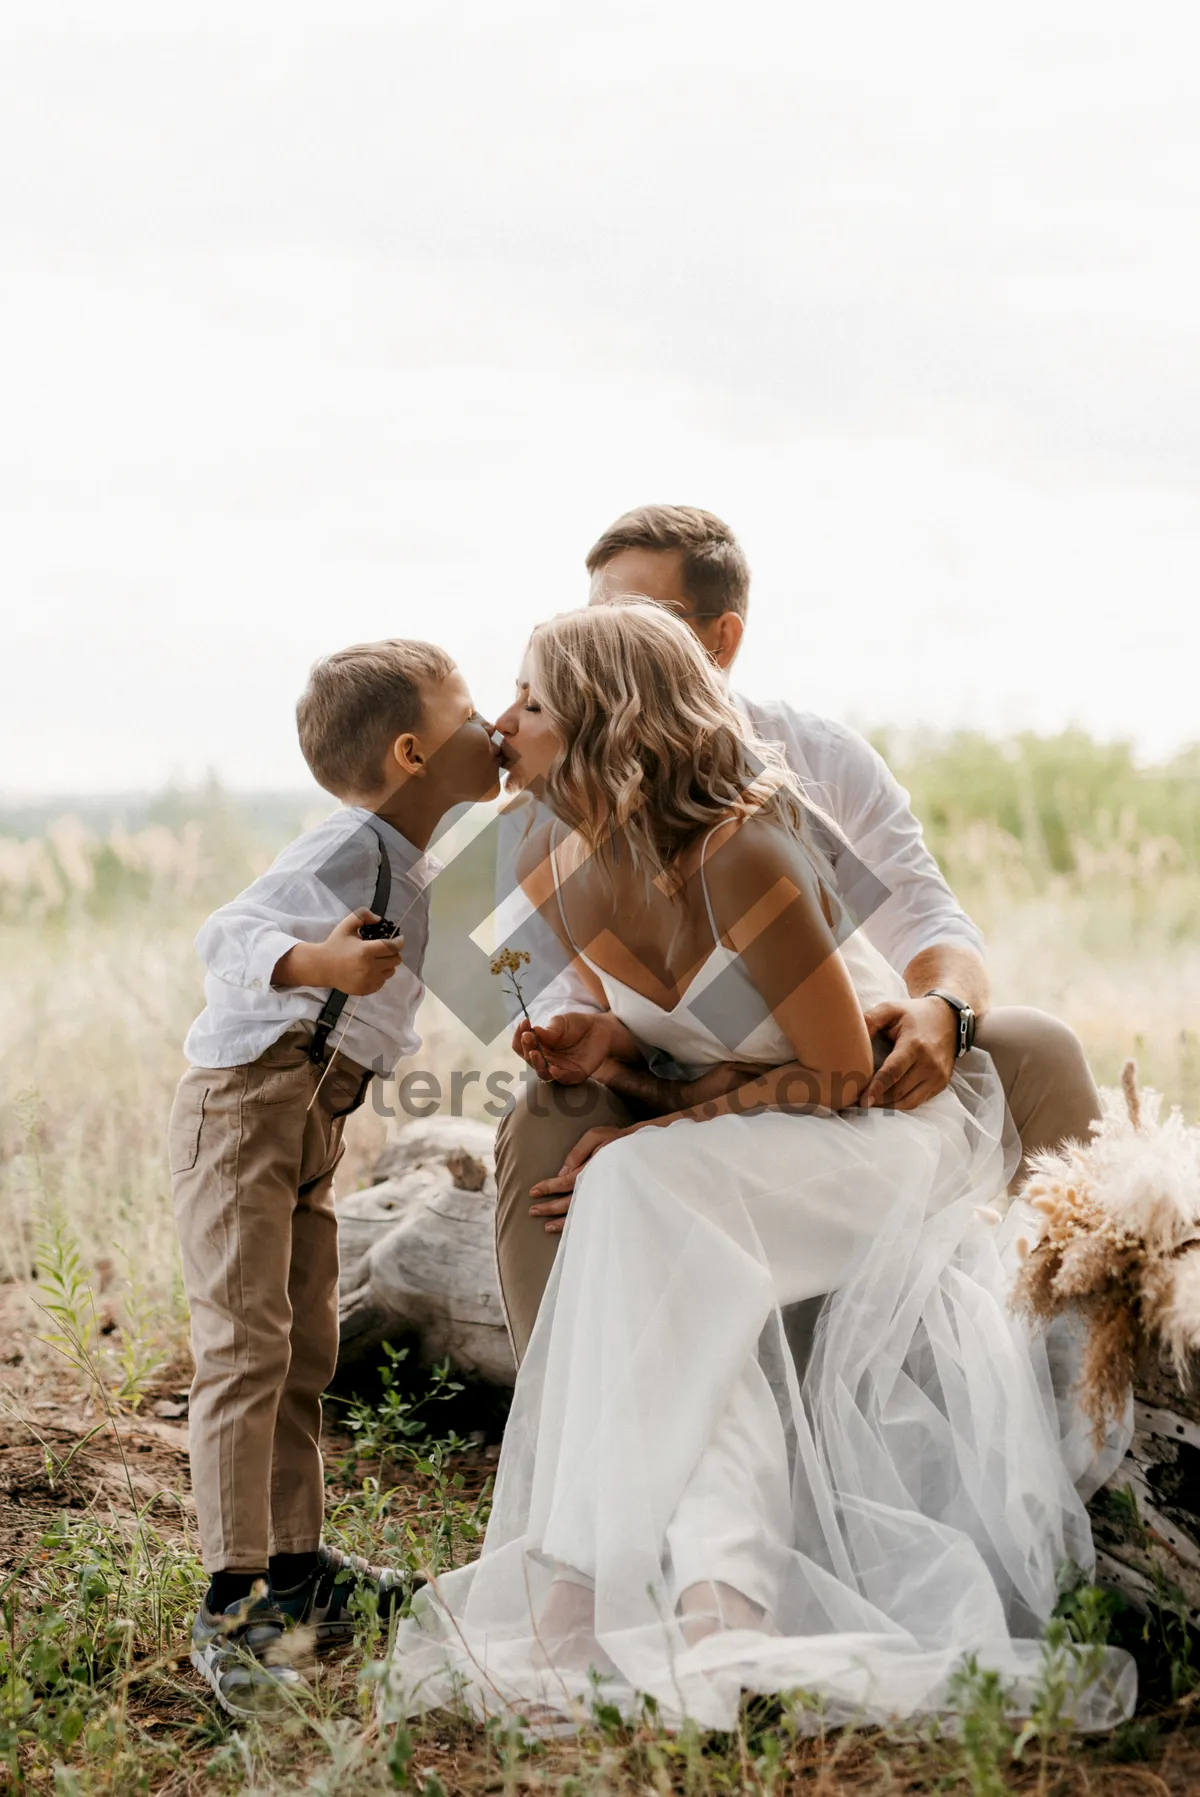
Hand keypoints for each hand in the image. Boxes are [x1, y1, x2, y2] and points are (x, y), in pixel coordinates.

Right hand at [273, 911, 403, 995]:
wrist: (321, 966)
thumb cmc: (335, 944)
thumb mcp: (346, 925)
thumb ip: (363, 915)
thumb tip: (379, 919)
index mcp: (366, 951)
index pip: (393, 947)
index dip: (399, 941)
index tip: (398, 938)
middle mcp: (369, 968)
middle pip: (396, 960)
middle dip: (395, 952)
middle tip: (388, 948)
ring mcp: (368, 981)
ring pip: (390, 972)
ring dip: (388, 964)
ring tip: (379, 959)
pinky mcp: (365, 990)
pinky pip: (382, 982)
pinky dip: (380, 975)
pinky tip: (372, 969)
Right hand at [510, 1011, 636, 1084]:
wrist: (599, 1028)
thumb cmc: (576, 1025)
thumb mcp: (559, 1023)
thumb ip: (547, 1031)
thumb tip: (530, 1032)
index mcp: (538, 1047)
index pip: (522, 1047)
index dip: (519, 1037)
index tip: (524, 1022)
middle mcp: (546, 1060)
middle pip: (530, 1060)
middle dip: (527, 1049)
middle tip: (528, 1037)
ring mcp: (559, 1069)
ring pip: (543, 1072)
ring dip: (537, 1064)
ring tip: (534, 1053)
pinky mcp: (575, 1074)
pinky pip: (563, 1079)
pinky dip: (557, 1075)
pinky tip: (553, 1068)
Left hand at [528, 1124, 632, 1231]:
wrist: (639, 1149)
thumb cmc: (615, 1140)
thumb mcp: (595, 1136)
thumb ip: (577, 1153)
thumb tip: (562, 1172)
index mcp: (594, 1168)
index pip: (567, 1181)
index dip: (549, 1187)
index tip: (534, 1192)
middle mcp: (598, 1185)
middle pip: (571, 1201)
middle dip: (551, 1208)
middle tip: (533, 1211)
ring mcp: (604, 1195)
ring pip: (581, 1212)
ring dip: (563, 1221)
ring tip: (546, 1227)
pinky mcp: (608, 1199)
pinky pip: (591, 1213)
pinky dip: (579, 1222)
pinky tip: (568, 1229)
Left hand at [862, 995, 956, 1110]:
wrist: (949, 1018)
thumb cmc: (913, 1014)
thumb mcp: (890, 1009)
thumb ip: (870, 1021)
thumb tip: (849, 1038)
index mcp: (914, 1045)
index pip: (893, 1072)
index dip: (876, 1088)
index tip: (862, 1100)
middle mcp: (929, 1063)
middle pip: (899, 1091)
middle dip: (877, 1100)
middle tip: (857, 1103)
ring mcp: (938, 1076)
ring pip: (909, 1101)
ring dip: (888, 1106)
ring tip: (870, 1104)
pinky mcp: (941, 1083)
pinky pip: (918, 1101)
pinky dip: (901, 1104)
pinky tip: (886, 1101)